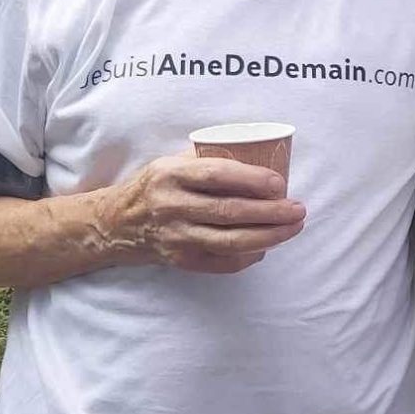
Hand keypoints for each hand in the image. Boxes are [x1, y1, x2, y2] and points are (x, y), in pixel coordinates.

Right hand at [105, 152, 305, 273]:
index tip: (280, 184)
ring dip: (269, 236)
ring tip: (293, 227)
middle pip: (230, 212)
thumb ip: (206, 158)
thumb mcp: (171, 163)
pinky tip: (267, 245)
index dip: (253, 179)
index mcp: (171, 174)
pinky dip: (249, 256)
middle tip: (298, 209)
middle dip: (271, 212)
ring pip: (230, 241)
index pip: (218, 175)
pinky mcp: (180, 260)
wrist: (115, 223)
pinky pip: (222, 262)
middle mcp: (171, 206)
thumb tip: (258, 150)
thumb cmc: (155, 186)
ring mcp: (175, 237)